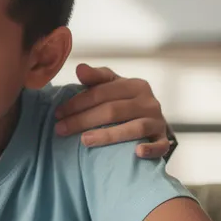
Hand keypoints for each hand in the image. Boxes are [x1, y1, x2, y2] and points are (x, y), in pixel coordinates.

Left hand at [54, 64, 171, 158]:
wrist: (153, 121)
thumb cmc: (125, 102)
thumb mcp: (112, 87)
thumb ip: (96, 78)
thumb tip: (79, 68)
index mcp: (135, 85)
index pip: (101, 93)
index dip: (77, 103)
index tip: (58, 113)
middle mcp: (149, 102)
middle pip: (112, 110)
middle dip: (83, 120)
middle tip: (61, 129)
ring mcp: (158, 121)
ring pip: (134, 128)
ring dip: (109, 135)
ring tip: (84, 141)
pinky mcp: (163, 139)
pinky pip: (159, 145)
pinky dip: (150, 149)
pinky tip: (136, 153)